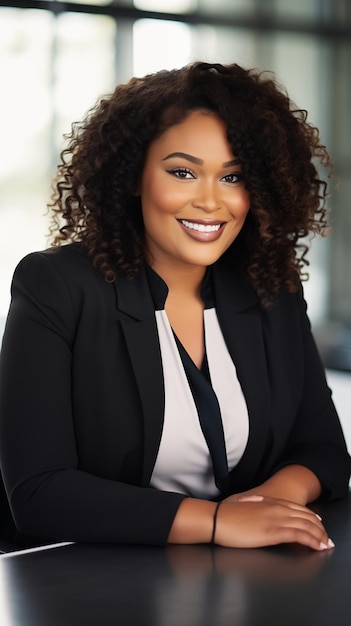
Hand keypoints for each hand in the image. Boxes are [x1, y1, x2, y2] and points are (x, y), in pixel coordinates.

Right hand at [213, 495, 333, 550]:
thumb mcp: (242, 504)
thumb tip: (256, 504)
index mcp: (269, 501)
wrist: (217, 518)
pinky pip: (299, 535)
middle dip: (319, 527)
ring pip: (306, 525)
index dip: (310, 515)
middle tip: (326, 536)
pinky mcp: (274, 532)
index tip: (317, 522)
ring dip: (319, 535)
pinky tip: (318, 546)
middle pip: (305, 516)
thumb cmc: (225, 514)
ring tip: (326, 544)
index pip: (296, 507)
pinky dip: (312, 540)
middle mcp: (276, 508)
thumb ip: (254, 503)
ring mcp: (276, 519)